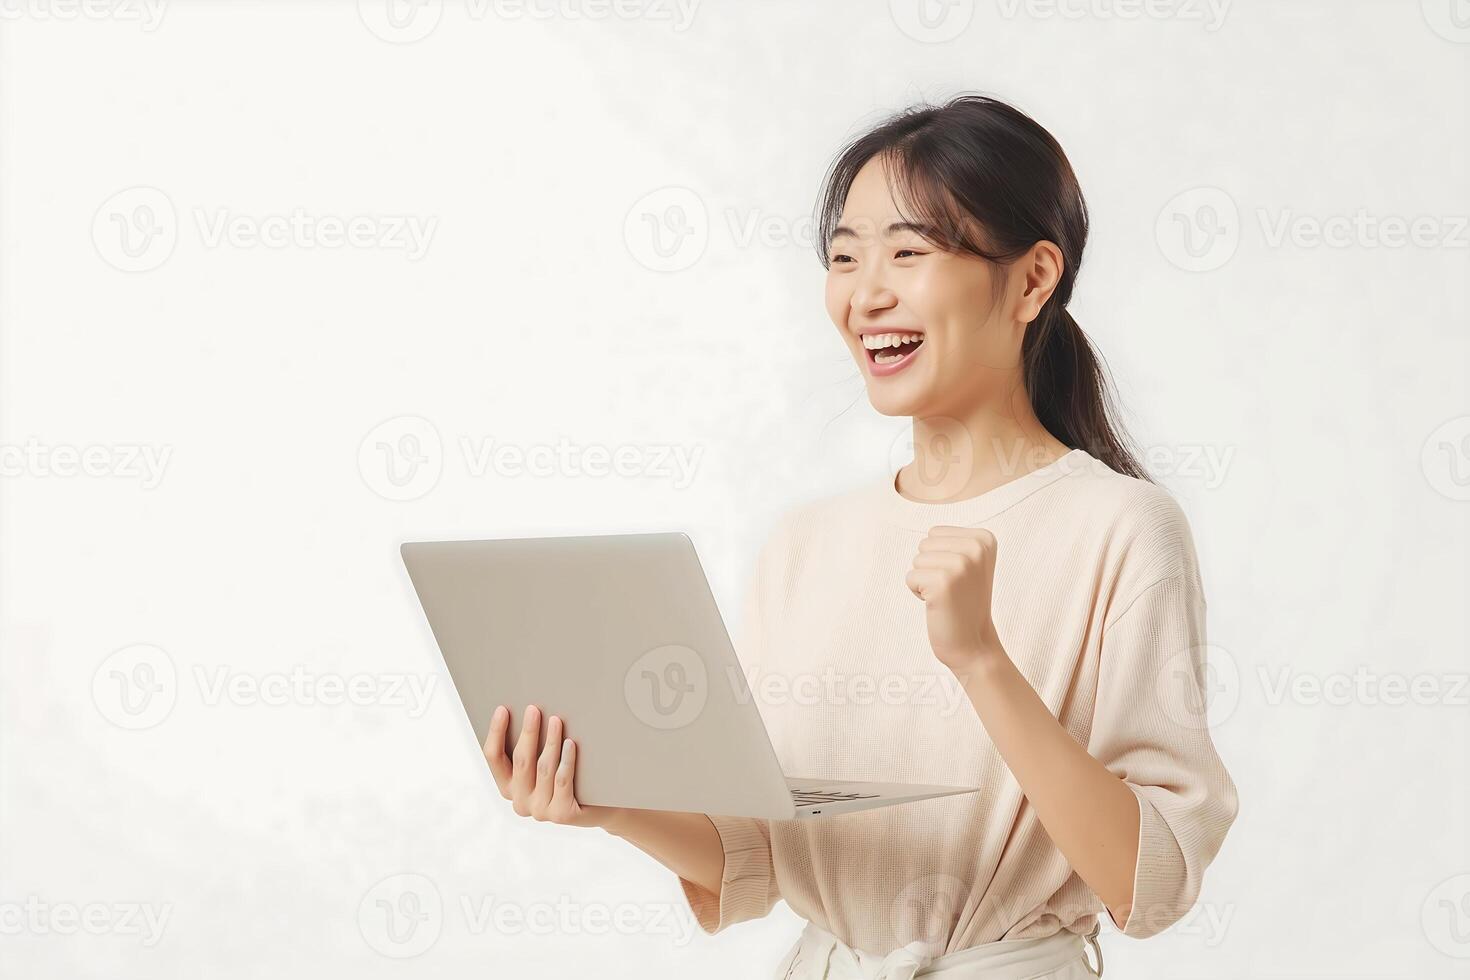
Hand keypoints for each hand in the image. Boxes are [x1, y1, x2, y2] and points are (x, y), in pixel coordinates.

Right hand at [483, 703, 624, 830]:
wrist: (598, 807)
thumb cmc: (566, 775)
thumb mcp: (542, 763)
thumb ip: (531, 747)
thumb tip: (527, 712)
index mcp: (508, 787)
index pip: (494, 758)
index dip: (496, 733)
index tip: (502, 709)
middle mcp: (520, 802)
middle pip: (521, 761)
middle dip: (527, 733)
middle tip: (533, 709)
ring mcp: (540, 810)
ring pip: (543, 768)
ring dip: (550, 742)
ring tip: (556, 720)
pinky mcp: (561, 814)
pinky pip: (562, 780)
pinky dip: (566, 760)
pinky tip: (570, 743)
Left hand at [905, 525, 1004, 672]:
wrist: (973, 643)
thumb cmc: (962, 601)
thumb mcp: (968, 562)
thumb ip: (952, 539)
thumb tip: (920, 507)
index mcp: (985, 538)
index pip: (935, 533)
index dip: (939, 557)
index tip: (960, 578)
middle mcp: (976, 548)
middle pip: (924, 544)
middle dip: (930, 568)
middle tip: (951, 589)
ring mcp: (961, 564)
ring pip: (916, 560)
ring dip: (924, 581)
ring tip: (945, 596)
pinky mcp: (943, 583)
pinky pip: (910, 577)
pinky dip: (917, 593)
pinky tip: (938, 604)